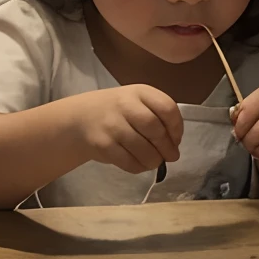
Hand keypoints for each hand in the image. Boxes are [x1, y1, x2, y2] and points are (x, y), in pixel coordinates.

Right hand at [62, 86, 181, 176]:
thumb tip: (174, 145)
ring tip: (155, 162)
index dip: (177, 127)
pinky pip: (128, 161)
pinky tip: (141, 164)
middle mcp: (125, 105)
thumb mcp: (138, 102)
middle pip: (155, 129)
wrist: (81, 118)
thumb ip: (158, 116)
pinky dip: (139, 167)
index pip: (167, 107)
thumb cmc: (118, 111)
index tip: (176, 139)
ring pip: (142, 148)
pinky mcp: (103, 144)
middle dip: (167, 147)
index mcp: (140, 92)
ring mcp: (112, 124)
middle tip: (171, 156)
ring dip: (154, 160)